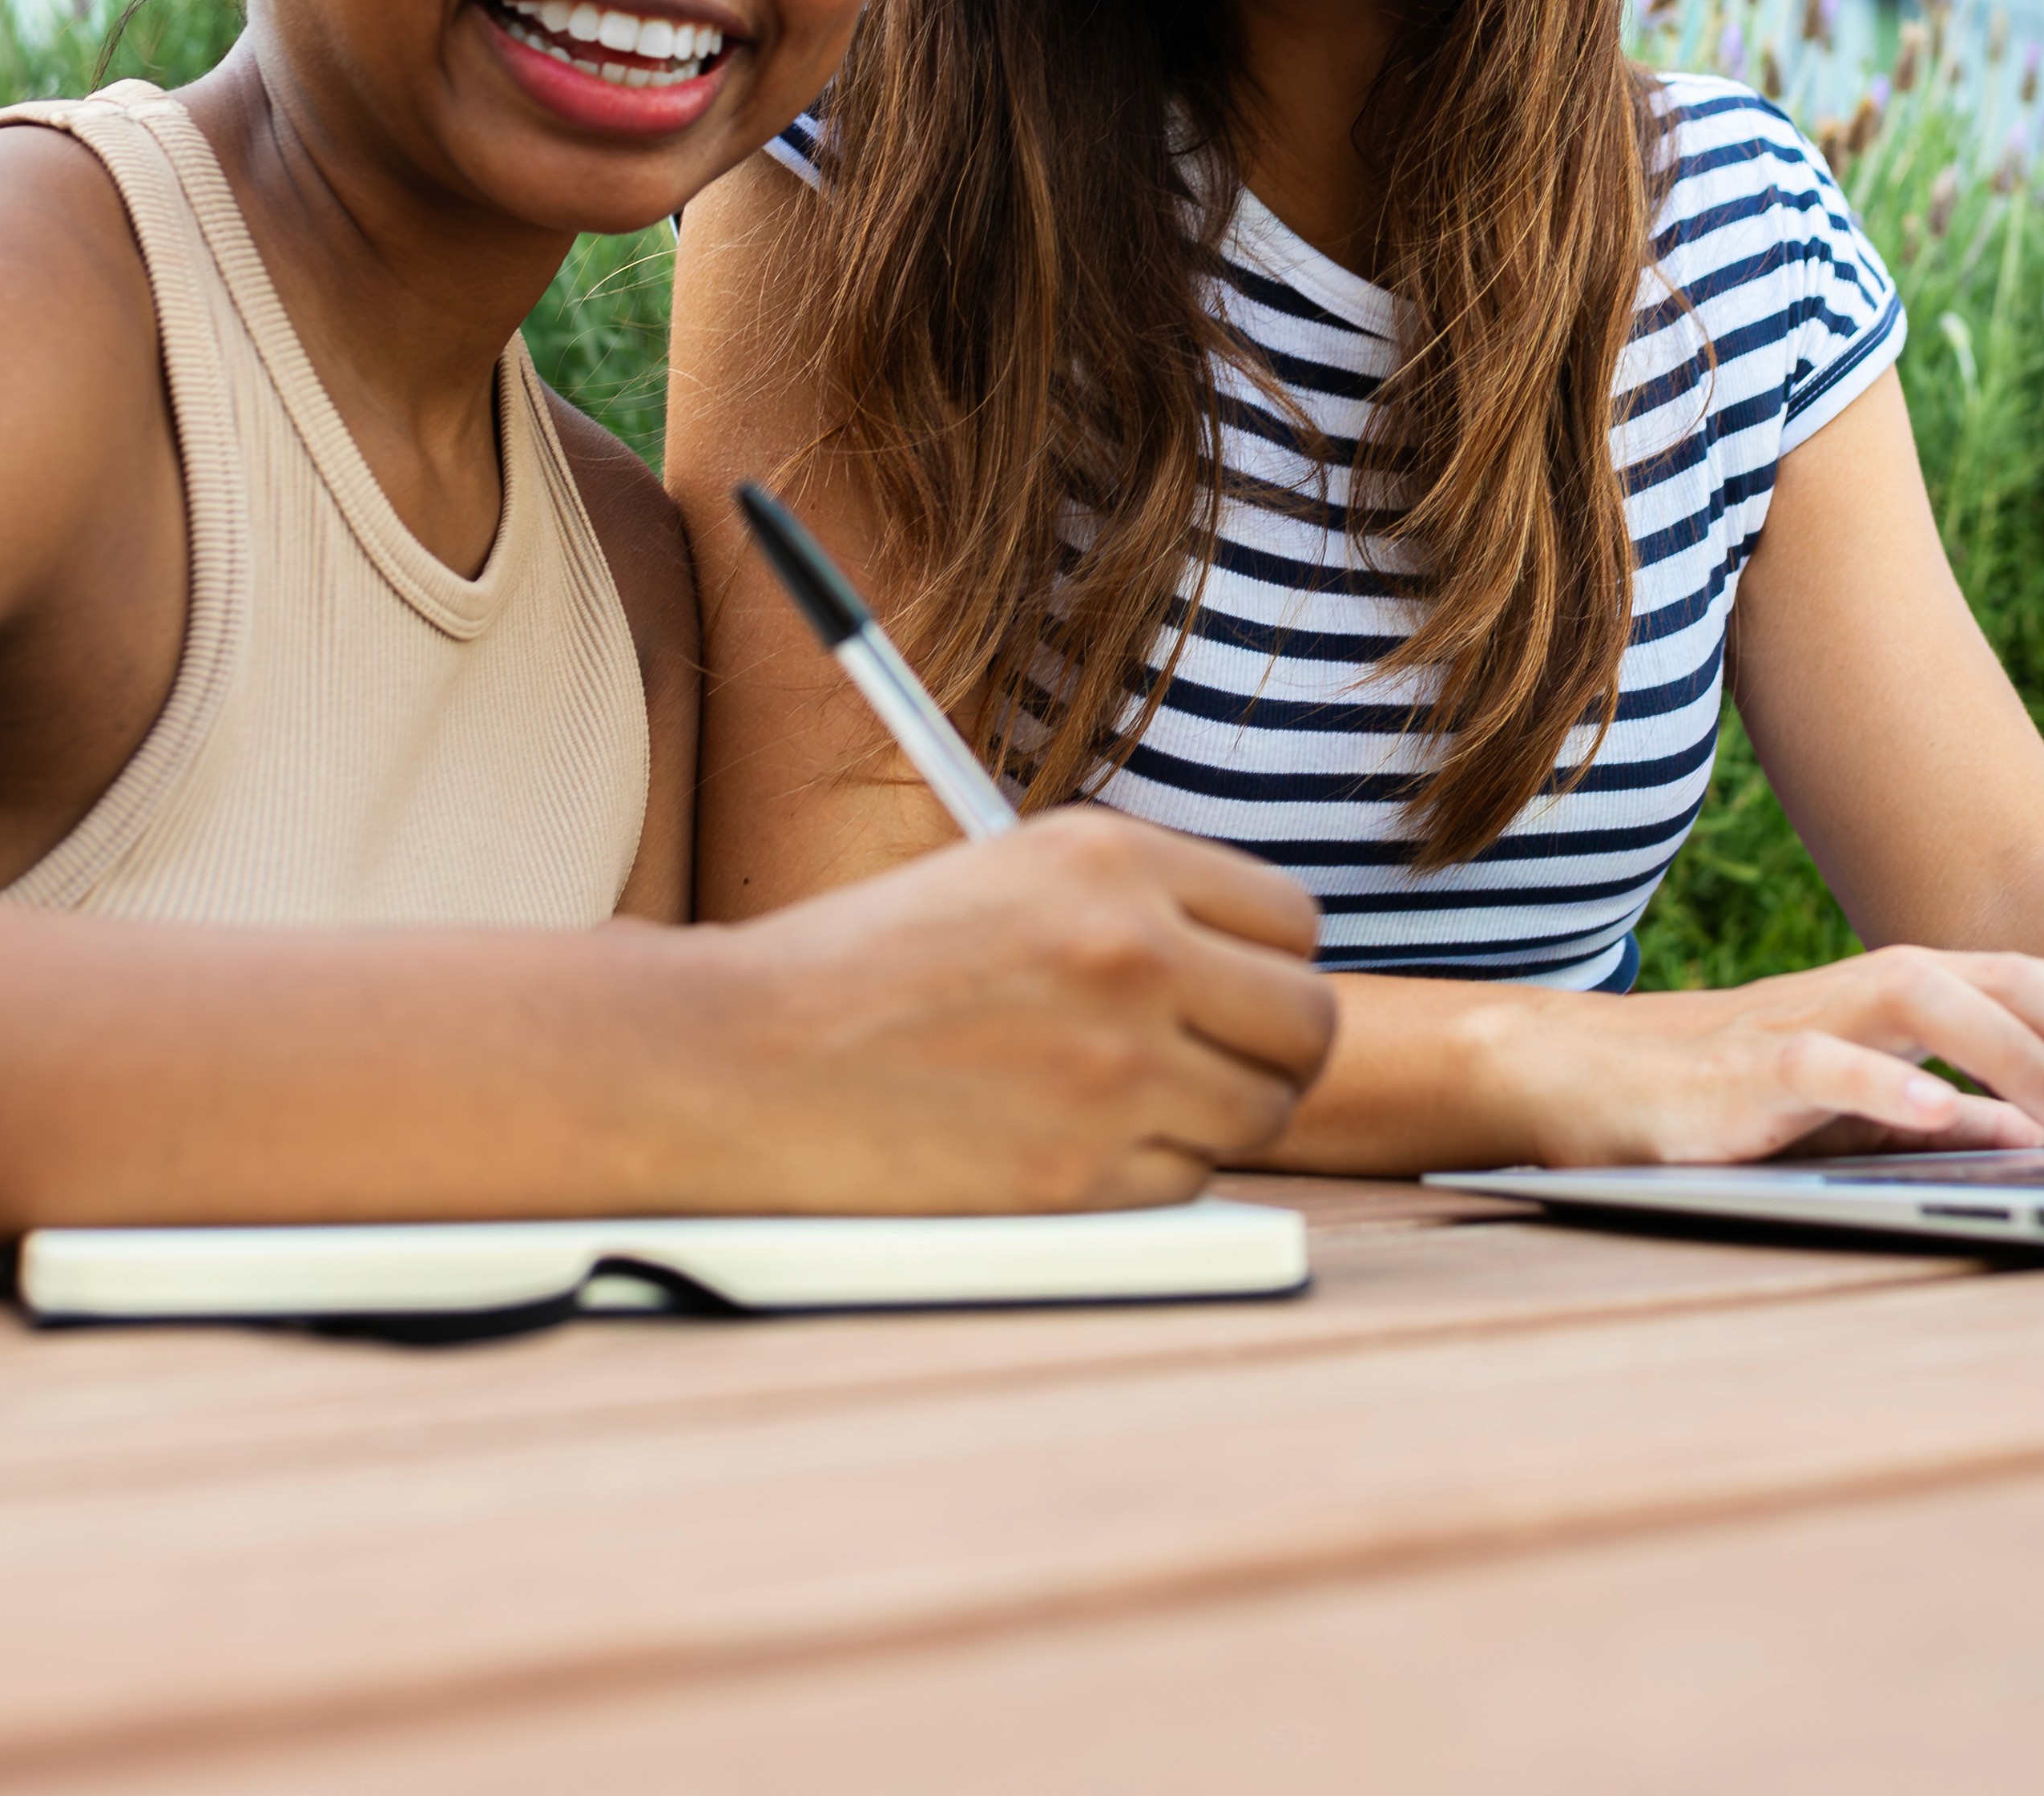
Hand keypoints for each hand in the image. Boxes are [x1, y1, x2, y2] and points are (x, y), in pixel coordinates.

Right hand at [682, 809, 1340, 1212]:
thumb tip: (1255, 968)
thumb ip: (1134, 907)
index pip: (1290, 922)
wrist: (735, 1060)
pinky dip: (1145, 1179)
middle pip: (1308, 1023)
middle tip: (1207, 1064)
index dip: (1261, 966)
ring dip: (1210, 1118)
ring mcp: (1114, 1068)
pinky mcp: (1082, 1175)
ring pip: (1261, 1112)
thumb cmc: (864, 971)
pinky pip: (1189, 1186)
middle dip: (1267, 1050)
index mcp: (1111, 858)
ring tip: (1118, 1104)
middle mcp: (1130, 951)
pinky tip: (1062, 1147)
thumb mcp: (1007, 879)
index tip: (1225, 991)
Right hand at [1497, 946, 2043, 1169]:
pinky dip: (1884, 1085)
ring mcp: (1809, 1019)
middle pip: (2015, 977)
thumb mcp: (1873, 1110)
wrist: (1588, 1082)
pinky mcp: (1745, 1068)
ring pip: (1927, 996)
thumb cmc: (1741, 1099)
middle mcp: (1874, 989)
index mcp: (1916, 997)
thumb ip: (1959, 1115)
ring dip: (2009, 1050)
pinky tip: (1937, 1120)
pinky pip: (1822, 1065)